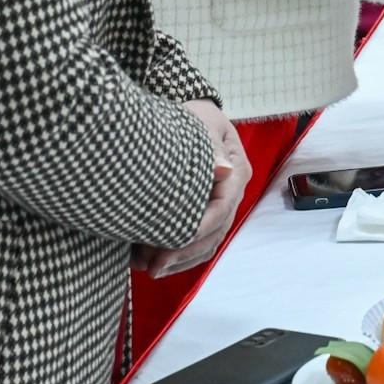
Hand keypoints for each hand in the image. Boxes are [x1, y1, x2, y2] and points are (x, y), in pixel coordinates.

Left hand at [135, 100, 248, 277]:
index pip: (222, 209)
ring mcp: (219, 205)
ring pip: (206, 244)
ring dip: (178, 260)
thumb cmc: (195, 117)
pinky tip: (151, 261)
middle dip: (183, 253)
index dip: (198, 230)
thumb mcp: (203, 124)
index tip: (170, 244)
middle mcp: (232, 193)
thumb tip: (223, 169)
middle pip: (214, 233)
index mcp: (236, 172)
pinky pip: (197, 243)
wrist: (190, 116)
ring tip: (147, 267)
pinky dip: (177, 257)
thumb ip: (212, 147)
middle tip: (153, 266)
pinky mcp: (205, 213)